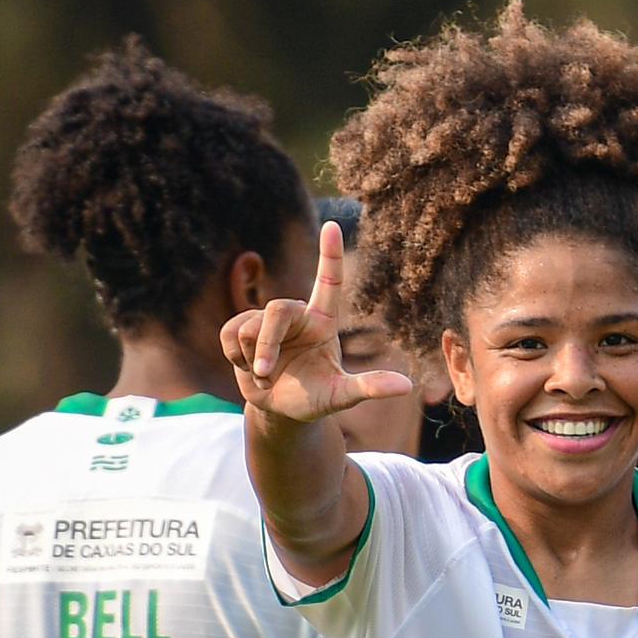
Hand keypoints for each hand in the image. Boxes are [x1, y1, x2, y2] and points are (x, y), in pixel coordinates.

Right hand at [222, 216, 415, 426]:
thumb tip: (407, 386)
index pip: (329, 282)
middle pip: (276, 308)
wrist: (279, 410)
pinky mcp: (240, 328)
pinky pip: (230, 334)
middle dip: (266, 343)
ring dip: (253, 359)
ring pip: (249, 326)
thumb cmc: (313, 399)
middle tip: (264, 373)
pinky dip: (236, 358)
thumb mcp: (342, 395)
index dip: (330, 254)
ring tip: (265, 376)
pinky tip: (247, 368)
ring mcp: (266, 320)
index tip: (333, 226)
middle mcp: (296, 315)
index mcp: (322, 323)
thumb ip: (369, 387)